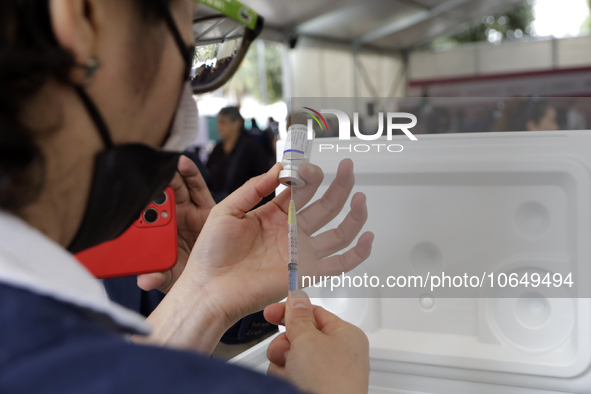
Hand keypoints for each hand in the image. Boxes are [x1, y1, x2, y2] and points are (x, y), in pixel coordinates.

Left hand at [137, 155, 214, 292]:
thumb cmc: (187, 276)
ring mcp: (190, 212)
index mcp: (161, 234)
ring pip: (178, 188)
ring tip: (167, 165)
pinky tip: (183, 163)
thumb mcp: (169, 278)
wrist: (213, 276)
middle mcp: (175, 220)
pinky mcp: (207, 208)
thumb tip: (145, 280)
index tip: (134, 194)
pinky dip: (190, 174)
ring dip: (172, 175)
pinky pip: (197, 187)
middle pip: (163, 197)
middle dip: (157, 185)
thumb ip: (156, 277)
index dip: (141, 203)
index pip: (148, 215)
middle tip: (151, 176)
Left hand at [182, 159, 373, 328]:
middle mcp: (290, 233)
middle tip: (347, 166)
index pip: (300, 191)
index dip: (308, 176)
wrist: (208, 288)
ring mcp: (300, 252)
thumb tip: (278, 168)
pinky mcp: (305, 273)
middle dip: (338, 185)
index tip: (307, 165)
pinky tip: (367, 237)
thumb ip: (254, 188)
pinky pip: (339, 265)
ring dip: (352, 214)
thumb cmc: (212, 254)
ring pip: (338, 232)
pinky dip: (357, 254)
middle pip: (324, 206)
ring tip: (360, 195)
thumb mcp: (228, 210)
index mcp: (273, 216)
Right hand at [264, 290, 369, 393]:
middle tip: (289, 351)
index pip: (314, 313)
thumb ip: (298, 316)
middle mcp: (337, 355)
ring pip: (289, 358)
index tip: (271, 312)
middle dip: (285, 344)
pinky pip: (288, 376)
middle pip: (298, 336)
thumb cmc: (330, 384)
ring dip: (282, 364)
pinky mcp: (310, 390)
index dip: (291, 310)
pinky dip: (284, 379)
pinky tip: (290, 386)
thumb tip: (297, 297)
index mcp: (346, 335)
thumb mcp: (308, 339)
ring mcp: (324, 376)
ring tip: (292, 374)